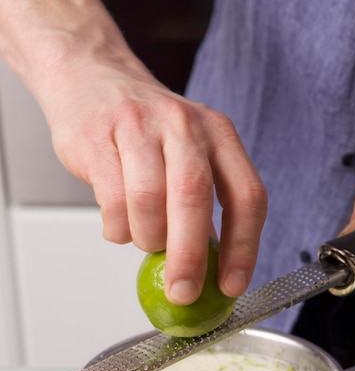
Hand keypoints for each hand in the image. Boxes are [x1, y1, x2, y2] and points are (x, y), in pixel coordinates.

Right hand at [48, 65, 266, 305]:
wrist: (91, 77)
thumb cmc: (146, 129)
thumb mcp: (190, 153)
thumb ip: (205, 203)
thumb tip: (212, 267)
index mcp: (220, 135)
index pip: (247, 196)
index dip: (243, 247)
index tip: (231, 285)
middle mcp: (186, 126)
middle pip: (195, 199)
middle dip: (190, 257)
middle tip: (182, 292)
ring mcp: (141, 127)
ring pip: (149, 202)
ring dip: (146, 238)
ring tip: (145, 241)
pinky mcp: (100, 137)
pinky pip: (112, 201)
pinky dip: (117, 228)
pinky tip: (119, 225)